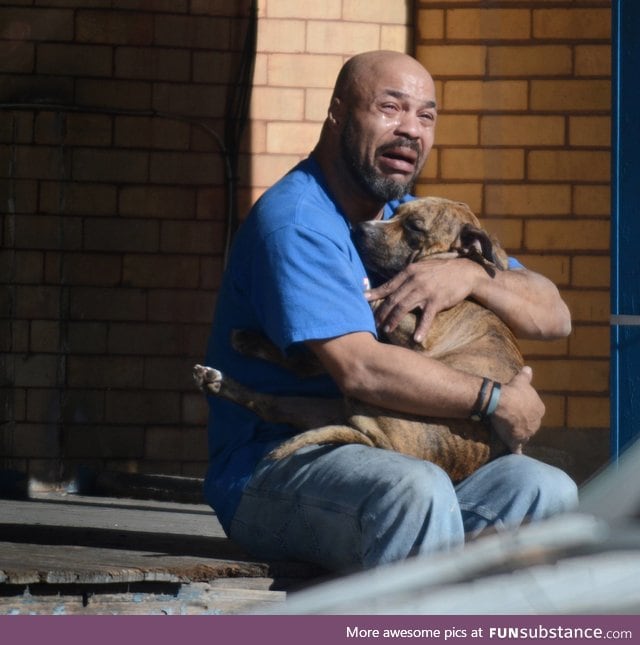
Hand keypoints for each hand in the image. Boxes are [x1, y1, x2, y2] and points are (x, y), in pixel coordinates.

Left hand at [365, 258, 481, 342]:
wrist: (465, 271)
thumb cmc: (441, 271)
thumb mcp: (421, 268)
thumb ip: (407, 276)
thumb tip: (391, 286)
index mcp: (409, 272)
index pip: (388, 285)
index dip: (375, 294)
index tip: (362, 300)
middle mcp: (414, 281)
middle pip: (393, 299)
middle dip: (381, 312)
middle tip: (373, 323)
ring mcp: (425, 291)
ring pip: (404, 307)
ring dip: (393, 320)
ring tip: (386, 330)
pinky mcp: (437, 300)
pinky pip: (426, 317)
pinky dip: (421, 329)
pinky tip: (416, 339)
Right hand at [489, 366, 543, 453]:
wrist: (502, 403)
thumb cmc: (513, 391)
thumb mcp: (521, 381)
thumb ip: (526, 376)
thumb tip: (529, 368)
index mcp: (539, 409)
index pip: (535, 411)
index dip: (526, 410)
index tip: (519, 408)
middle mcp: (536, 423)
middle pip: (530, 424)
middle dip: (524, 423)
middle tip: (513, 420)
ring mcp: (527, 433)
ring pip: (525, 435)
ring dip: (520, 435)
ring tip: (510, 433)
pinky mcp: (517, 441)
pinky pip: (517, 449)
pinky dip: (517, 453)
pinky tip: (516, 456)